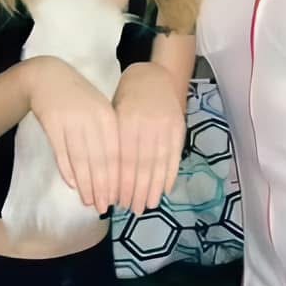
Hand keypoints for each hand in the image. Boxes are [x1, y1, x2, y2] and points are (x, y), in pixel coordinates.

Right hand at [25, 57, 119, 210]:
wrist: (48, 77)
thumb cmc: (79, 97)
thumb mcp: (100, 110)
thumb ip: (110, 136)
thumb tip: (119, 172)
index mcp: (107, 116)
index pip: (116, 153)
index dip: (117, 178)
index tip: (119, 198)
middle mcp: (91, 119)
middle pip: (99, 160)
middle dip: (103, 187)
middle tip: (105, 207)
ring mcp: (70, 122)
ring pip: (80, 159)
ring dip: (85, 183)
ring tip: (88, 202)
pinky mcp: (52, 125)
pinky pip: (61, 152)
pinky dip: (67, 170)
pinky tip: (72, 185)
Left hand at [113, 62, 185, 216]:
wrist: (154, 75)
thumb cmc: (126, 97)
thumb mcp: (113, 114)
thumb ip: (113, 141)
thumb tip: (106, 178)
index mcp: (126, 120)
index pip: (123, 158)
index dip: (121, 182)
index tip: (117, 201)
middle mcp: (147, 124)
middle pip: (142, 164)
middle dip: (137, 190)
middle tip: (132, 210)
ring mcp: (166, 126)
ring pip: (159, 162)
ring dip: (154, 187)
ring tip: (148, 205)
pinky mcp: (179, 128)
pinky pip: (174, 155)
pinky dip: (170, 174)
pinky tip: (165, 190)